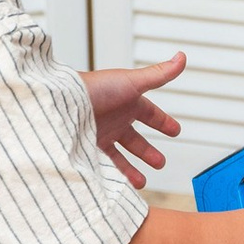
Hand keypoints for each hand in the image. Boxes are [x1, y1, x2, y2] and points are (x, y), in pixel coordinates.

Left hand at [84, 51, 186, 187]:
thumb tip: (181, 57)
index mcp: (127, 102)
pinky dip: (114, 175)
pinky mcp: (87, 146)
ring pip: (120, 155)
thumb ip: (159, 74)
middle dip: (148, 151)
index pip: (150, 114)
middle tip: (160, 163)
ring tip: (141, 182)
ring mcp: (100, 133)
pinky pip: (104, 165)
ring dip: (131, 169)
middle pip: (135, 138)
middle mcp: (114, 118)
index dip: (163, 122)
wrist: (62, 104)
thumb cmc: (96, 88)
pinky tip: (121, 186)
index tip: (175, 131)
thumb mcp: (133, 82)